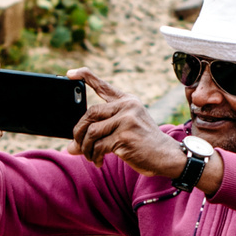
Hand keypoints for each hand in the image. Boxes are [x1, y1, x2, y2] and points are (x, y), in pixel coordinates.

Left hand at [70, 69, 189, 178]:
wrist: (165, 156)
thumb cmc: (143, 143)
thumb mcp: (124, 130)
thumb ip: (99, 133)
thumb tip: (71, 147)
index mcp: (127, 101)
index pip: (102, 86)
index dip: (85, 77)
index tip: (70, 73)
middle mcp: (127, 106)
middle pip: (90, 113)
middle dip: (78, 132)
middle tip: (76, 144)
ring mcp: (127, 120)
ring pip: (92, 132)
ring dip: (85, 148)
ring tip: (90, 156)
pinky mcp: (125, 136)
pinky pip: (99, 146)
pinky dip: (94, 156)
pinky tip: (98, 162)